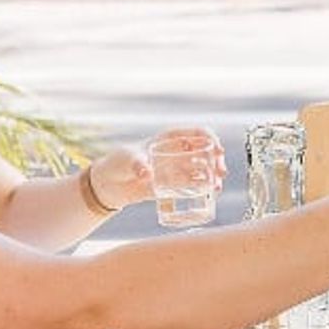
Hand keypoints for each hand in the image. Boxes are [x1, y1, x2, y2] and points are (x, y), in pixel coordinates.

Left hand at [90, 128, 225, 211]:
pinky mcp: (172, 186)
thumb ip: (136, 164)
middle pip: (204, 152)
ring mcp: (175, 170)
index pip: (196, 133)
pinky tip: (210, 195)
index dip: (211, 139)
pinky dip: (204, 189)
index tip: (217, 150)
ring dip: (213, 176)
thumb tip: (146, 173)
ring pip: (202, 170)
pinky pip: (193, 186)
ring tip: (216, 188)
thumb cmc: (116, 163)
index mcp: (168, 139)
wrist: (108, 185)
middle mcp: (176, 153)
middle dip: (216, 160)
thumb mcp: (126, 160)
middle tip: (220, 173)